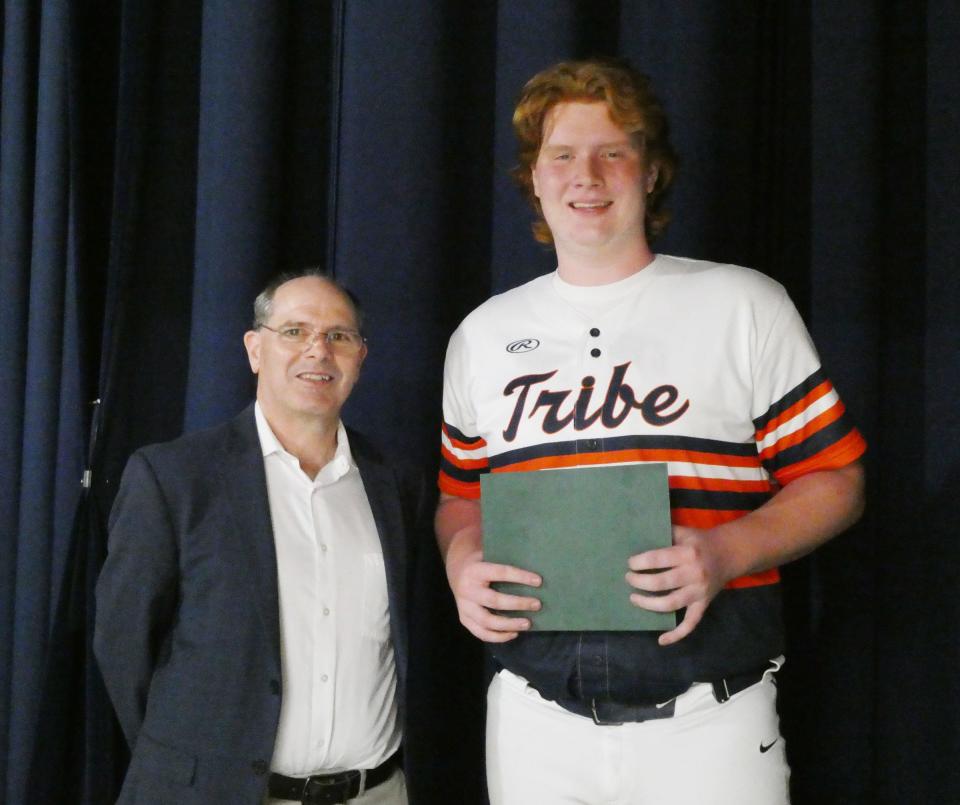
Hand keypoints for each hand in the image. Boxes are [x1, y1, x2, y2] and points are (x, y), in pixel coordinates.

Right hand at [446, 547, 541, 642]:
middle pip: (494, 600)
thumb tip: (534, 569)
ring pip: (487, 621)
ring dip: (509, 624)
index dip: (519, 577)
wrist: (457, 571)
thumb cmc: (481, 563)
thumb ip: (505, 561)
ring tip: (527, 624)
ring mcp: (464, 607)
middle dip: (518, 603)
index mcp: (475, 570)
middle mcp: (467, 589)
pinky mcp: (464, 619)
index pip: (500, 573)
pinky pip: (481, 633)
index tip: (538, 581)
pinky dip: (498, 637)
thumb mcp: (488, 555)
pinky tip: (514, 633)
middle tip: (537, 604)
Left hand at [625, 525, 731, 645]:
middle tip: (628, 579)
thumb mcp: (684, 531)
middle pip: (661, 583)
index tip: (629, 563)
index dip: (639, 563)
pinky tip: (661, 640)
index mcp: (687, 553)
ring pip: (671, 604)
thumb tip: (637, 534)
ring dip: (649, 604)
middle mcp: (694, 573)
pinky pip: (691, 623)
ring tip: (634, 598)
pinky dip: (676, 634)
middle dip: (639, 582)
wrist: (729, 553)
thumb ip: (663, 533)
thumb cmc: (700, 542)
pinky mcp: (703, 604)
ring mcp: (699, 592)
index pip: (657, 559)